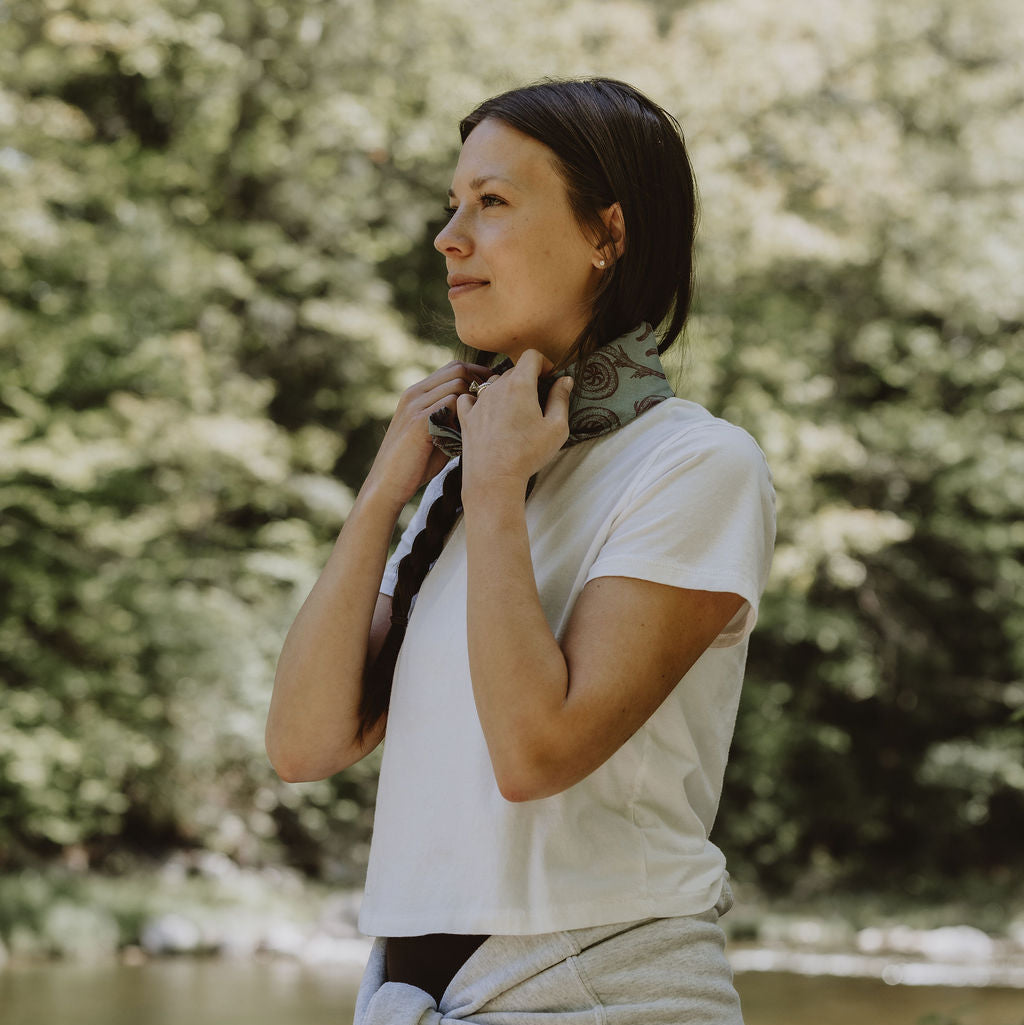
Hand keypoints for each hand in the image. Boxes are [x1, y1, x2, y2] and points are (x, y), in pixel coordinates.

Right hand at [364, 360, 492, 508]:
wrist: (388, 484)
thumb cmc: (416, 463)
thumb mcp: (435, 433)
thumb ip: (452, 418)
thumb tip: (482, 411)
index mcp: (417, 393)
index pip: (453, 368)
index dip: (477, 374)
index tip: (494, 388)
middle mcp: (414, 393)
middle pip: (457, 370)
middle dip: (480, 383)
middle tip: (494, 403)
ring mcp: (415, 405)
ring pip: (457, 385)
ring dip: (474, 401)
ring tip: (480, 421)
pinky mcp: (419, 420)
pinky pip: (451, 403)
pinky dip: (465, 415)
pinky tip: (469, 433)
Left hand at [456, 349, 574, 498]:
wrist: (494, 479)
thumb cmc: (528, 454)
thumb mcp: (557, 427)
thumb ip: (561, 399)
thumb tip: (565, 380)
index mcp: (520, 385)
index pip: (531, 356)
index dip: (543, 363)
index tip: (549, 378)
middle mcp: (496, 387)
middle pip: (513, 370)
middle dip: (527, 379)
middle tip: (537, 401)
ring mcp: (478, 401)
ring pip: (494, 384)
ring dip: (506, 391)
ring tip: (515, 412)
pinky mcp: (466, 417)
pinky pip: (470, 398)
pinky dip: (479, 401)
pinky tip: (487, 413)